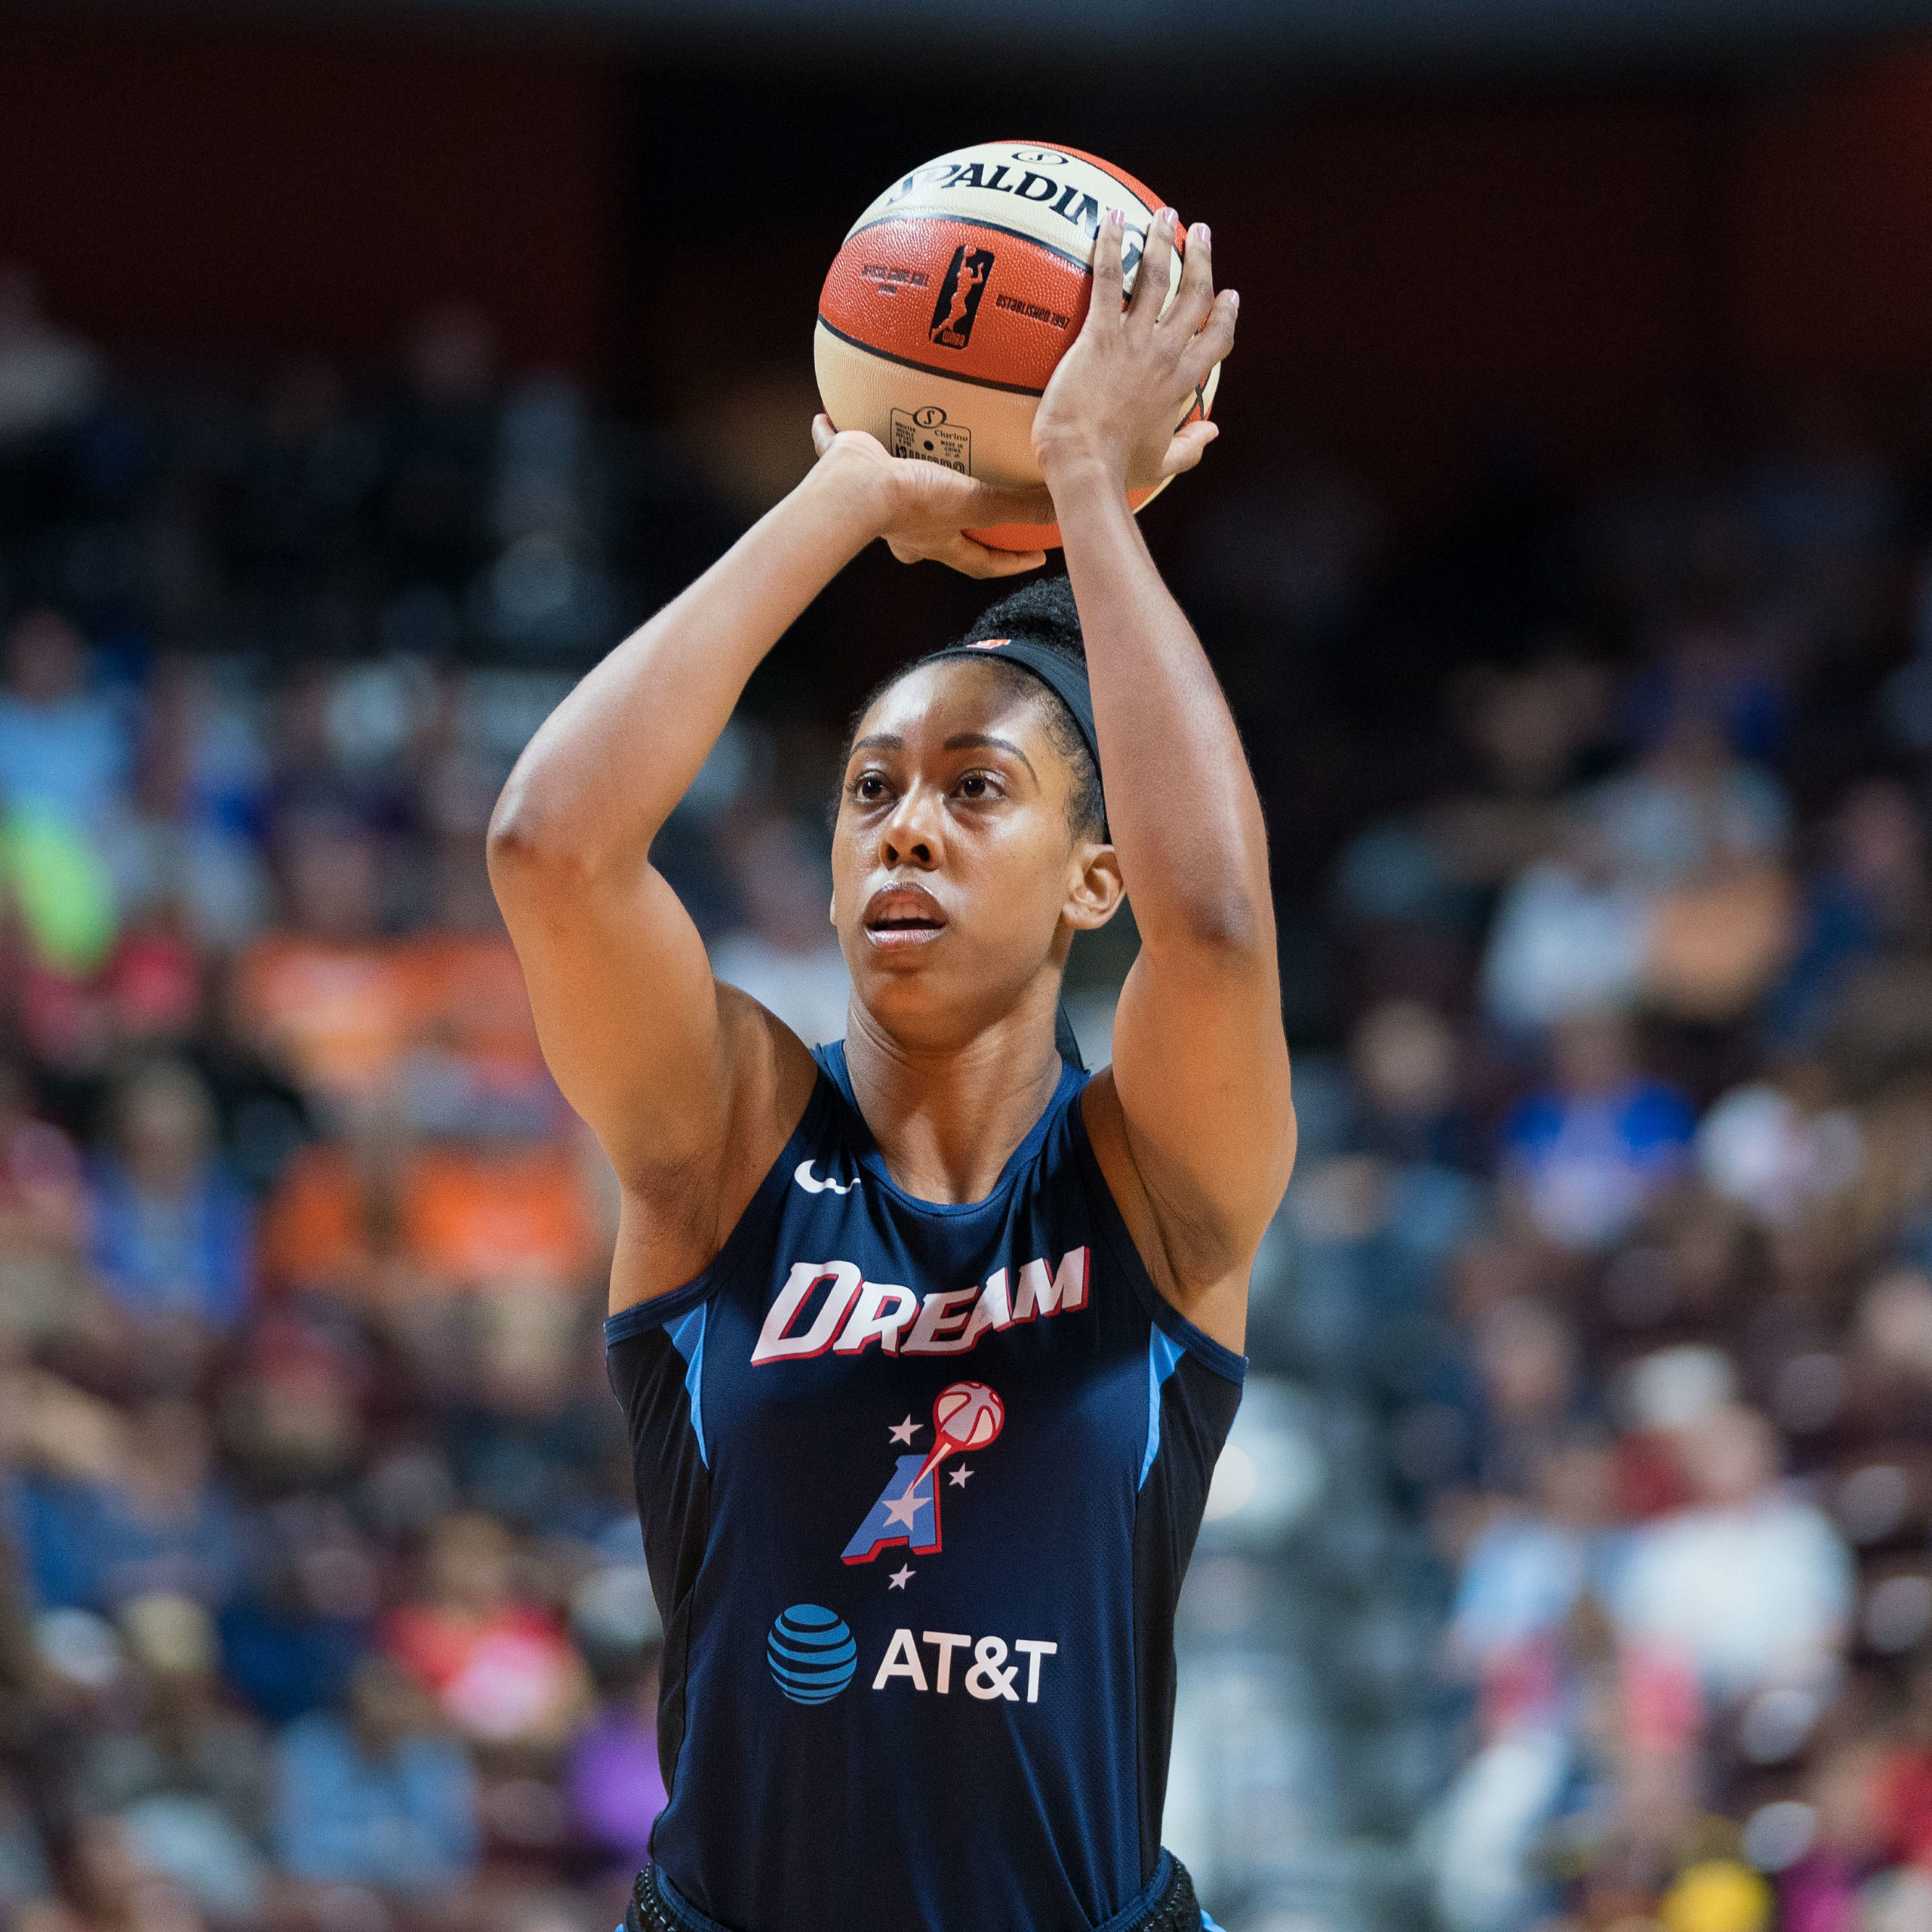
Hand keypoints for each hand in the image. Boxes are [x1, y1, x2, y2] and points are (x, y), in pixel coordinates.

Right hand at [808, 416, 1054, 577]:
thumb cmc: (912, 500)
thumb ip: (1017, 506)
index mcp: (936, 541)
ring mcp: (872, 502)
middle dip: (950, 527)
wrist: (854, 487)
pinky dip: (831, 436)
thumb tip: (1063, 510)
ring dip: (899, 478)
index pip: (980, 562)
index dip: (1008, 562)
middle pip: (933, 535)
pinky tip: (828, 417)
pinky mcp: (842, 471)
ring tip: (911, 452)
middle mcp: (904, 529)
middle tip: (967, 513)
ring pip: (889, 495)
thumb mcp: (974, 501)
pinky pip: (835, 449)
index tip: (1034, 559)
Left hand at [1030, 208, 1235, 491]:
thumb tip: (1212, 432)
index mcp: (1183, 382)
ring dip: (1163, 241)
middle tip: (1200, 232)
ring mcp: (1134, 341)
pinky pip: (1106, 280)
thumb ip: (1191, 446)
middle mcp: (1166, 354)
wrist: (1086, 466)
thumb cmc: (1118, 469)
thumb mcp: (1162, 462)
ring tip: (1165, 214)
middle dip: (1201, 259)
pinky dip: (1110, 246)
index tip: (1229, 294)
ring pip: (1156, 278)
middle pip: (1193, 296)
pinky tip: (1112, 219)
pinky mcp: (1099, 336)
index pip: (1216, 339)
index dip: (1225, 314)